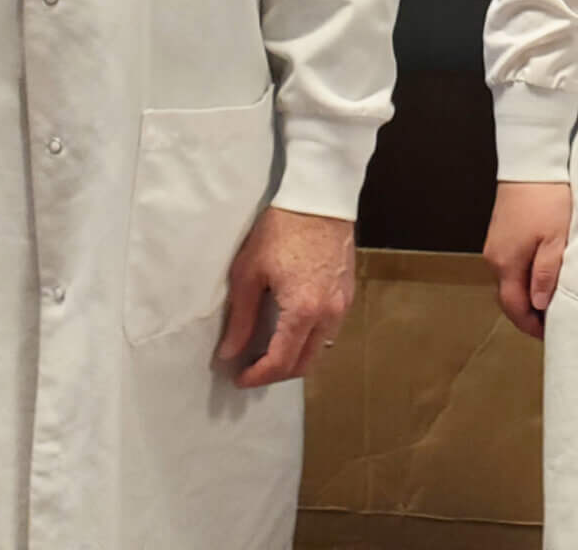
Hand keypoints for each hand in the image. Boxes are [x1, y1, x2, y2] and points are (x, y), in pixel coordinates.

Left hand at [216, 206, 355, 387]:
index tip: (238, 378)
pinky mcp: (347, 293)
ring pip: (319, 349)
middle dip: (276, 373)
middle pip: (304, 365)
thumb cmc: (281, 230)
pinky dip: (309, 339)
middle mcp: (329, 315)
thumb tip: (229, 352)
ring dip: (295, 357)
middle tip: (251, 368)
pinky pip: (329, 330)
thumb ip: (241, 319)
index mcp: (303, 312)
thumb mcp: (249, 273)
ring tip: (269, 349)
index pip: (280, 363)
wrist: (318, 198)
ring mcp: (343, 305)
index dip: (257, 377)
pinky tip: (291, 327)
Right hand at [482, 181, 571, 339]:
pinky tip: (542, 273)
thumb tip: (538, 305)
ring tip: (551, 298)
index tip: (550, 333)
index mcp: (507, 263)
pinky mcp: (501, 233)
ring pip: (510, 280)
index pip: (514, 308)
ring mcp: (496, 244)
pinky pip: (511, 264)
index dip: (531, 326)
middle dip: (529, 313)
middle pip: (509, 296)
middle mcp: (495, 257)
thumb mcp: (556, 239)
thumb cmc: (547, 197)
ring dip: (528, 293)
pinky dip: (524, 275)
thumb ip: (546, 274)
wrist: (532, 162)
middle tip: (553, 320)